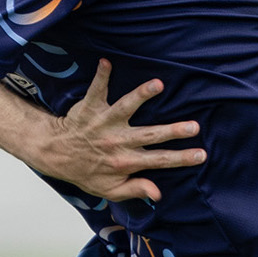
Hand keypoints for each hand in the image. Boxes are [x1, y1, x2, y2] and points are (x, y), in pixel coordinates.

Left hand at [29, 60, 204, 202]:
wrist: (55, 155)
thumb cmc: (86, 171)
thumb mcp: (110, 189)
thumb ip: (135, 189)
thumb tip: (159, 194)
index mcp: (125, 161)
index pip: (158, 160)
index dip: (181, 158)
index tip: (202, 154)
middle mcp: (117, 141)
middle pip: (150, 134)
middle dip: (173, 130)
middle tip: (194, 125)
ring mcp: (104, 123)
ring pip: (125, 107)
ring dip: (141, 95)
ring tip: (157, 84)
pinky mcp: (90, 108)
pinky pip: (96, 90)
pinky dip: (100, 77)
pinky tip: (106, 62)